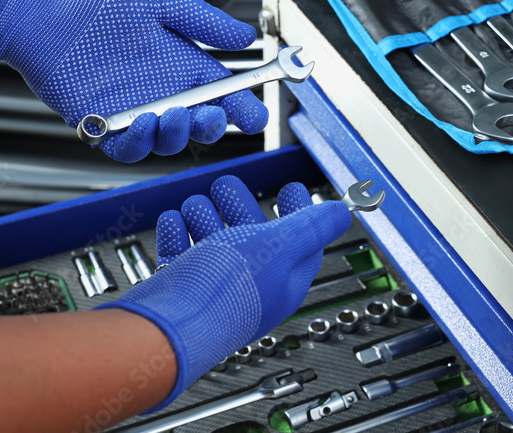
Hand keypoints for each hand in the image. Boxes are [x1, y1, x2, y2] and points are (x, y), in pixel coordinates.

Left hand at [0, 0, 268, 161]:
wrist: (43, 7)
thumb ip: (204, 21)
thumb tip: (245, 35)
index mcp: (182, 64)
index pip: (223, 94)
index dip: (242, 108)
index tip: (255, 113)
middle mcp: (162, 91)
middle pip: (201, 124)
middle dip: (214, 126)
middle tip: (214, 114)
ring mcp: (133, 110)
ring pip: (168, 141)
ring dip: (179, 134)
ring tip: (177, 114)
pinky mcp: (103, 124)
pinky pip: (128, 147)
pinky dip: (140, 142)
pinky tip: (143, 122)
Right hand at [97, 175, 350, 410]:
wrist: (170, 326)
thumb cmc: (227, 292)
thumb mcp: (282, 246)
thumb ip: (313, 227)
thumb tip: (342, 214)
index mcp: (282, 278)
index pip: (300, 243)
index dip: (298, 211)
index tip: (290, 189)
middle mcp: (250, 285)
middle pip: (251, 237)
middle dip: (239, 206)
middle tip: (227, 186)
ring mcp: (214, 288)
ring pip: (212, 243)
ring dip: (204, 216)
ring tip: (196, 203)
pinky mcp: (181, 290)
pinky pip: (180, 256)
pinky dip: (177, 234)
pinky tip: (174, 221)